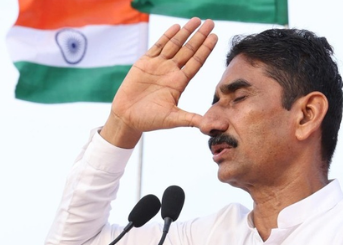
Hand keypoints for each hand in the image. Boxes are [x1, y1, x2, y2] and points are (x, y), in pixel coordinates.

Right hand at [101, 18, 218, 147]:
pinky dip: (166, 36)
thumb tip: (214, 126)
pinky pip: (157, 46)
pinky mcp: (144, 63)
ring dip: (185, 32)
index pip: (196, 62)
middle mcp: (171, 72)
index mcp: (179, 82)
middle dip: (200, 36)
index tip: (215, 37)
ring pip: (175, 45)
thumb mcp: (174, 119)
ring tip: (196, 20)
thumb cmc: (150, 120)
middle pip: (189, 50)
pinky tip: (175, 27)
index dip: (206, 49)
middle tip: (211, 23)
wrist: (127, 118)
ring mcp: (158, 66)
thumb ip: (192, 119)